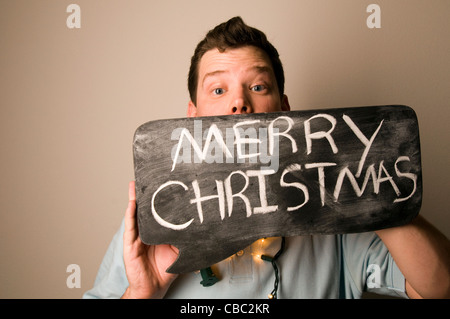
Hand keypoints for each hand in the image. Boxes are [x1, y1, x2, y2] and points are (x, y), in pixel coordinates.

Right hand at [121, 181, 178, 298]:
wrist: (155, 286)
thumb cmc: (166, 268)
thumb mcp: (180, 248)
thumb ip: (186, 236)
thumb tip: (202, 225)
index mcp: (158, 231)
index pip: (159, 212)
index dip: (160, 199)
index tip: (164, 184)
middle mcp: (146, 231)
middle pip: (145, 210)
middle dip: (145, 194)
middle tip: (147, 177)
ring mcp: (137, 237)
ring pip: (135, 214)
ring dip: (134, 199)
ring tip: (134, 185)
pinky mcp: (131, 244)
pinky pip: (130, 227)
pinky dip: (130, 214)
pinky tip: (132, 203)